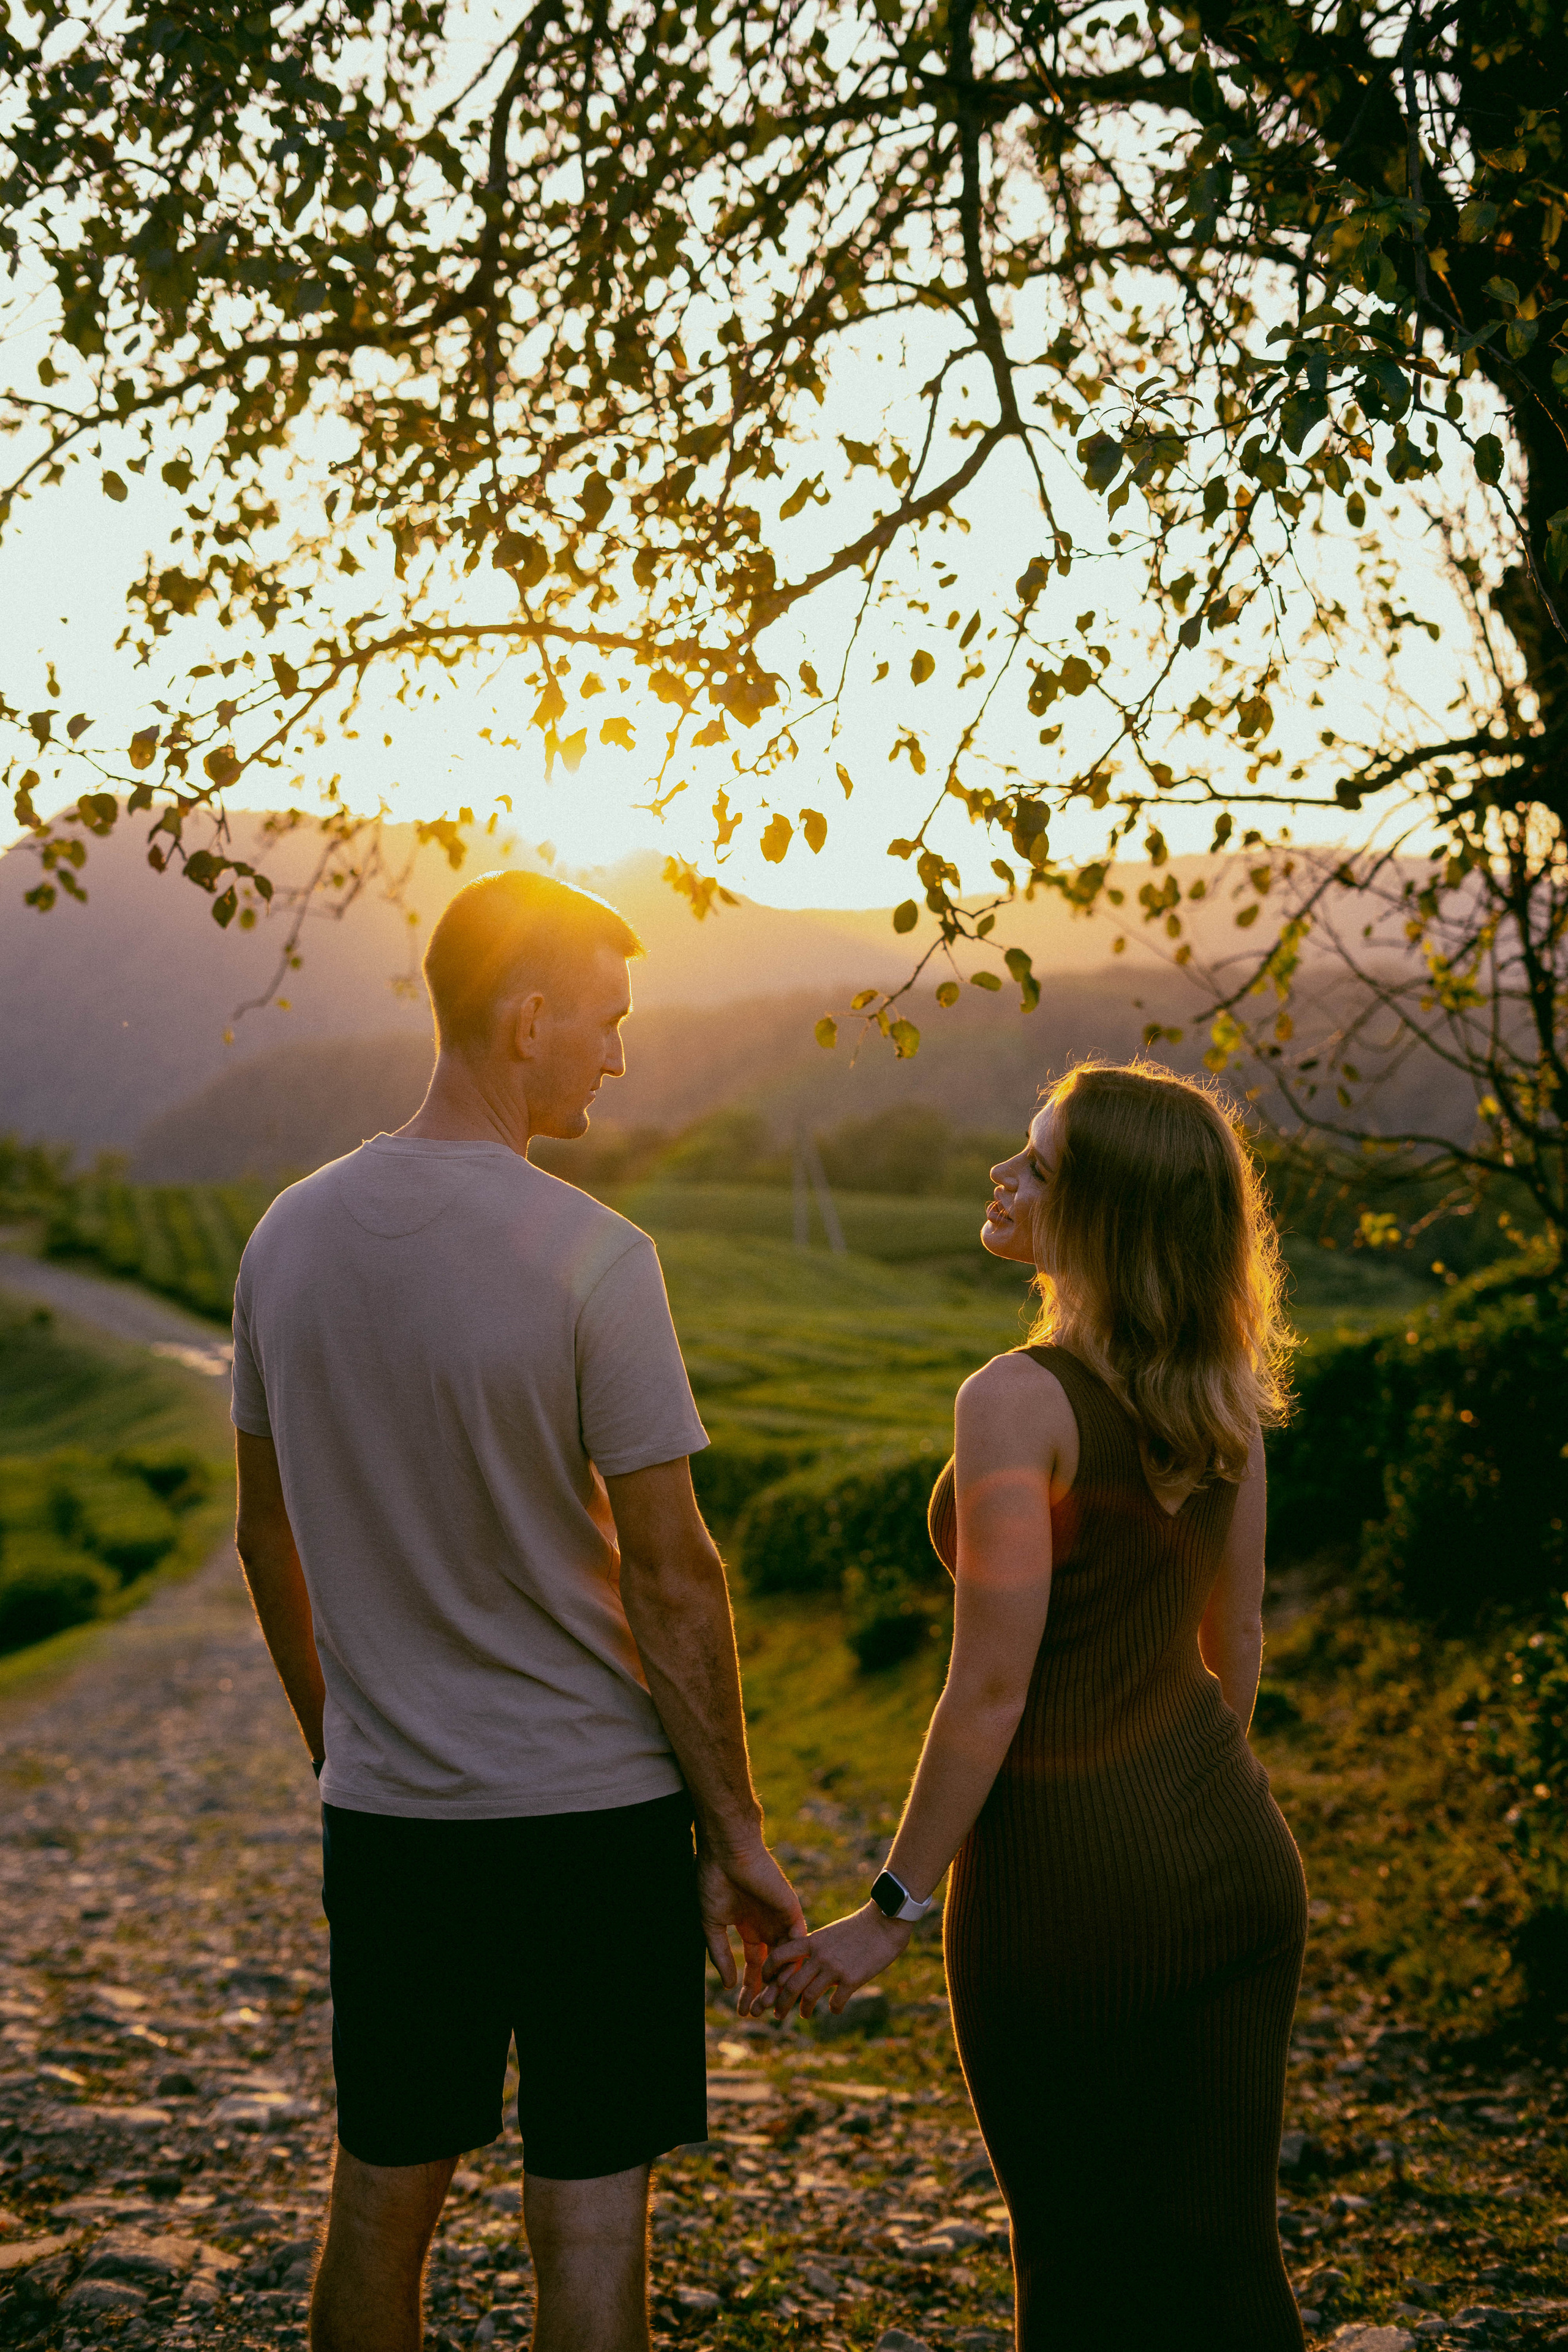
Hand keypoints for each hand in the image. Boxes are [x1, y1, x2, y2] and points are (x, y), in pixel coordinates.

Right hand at [697, 1835, 806, 2011]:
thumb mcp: (712, 1924)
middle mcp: (767, 1926)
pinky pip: (798, 1944)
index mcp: (748, 1926)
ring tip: (771, 2006)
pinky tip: (783, 1984)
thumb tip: (729, 1985)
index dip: (748, 1988)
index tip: (743, 2011)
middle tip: (759, 2014)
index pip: (753, 1964)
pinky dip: (793, 1965)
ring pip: (787, 1961)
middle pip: (773, 1968)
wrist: (728, 1851)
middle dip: (766, 1993)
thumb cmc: (715, 1880)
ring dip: (780, 1985)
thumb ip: (720, 1954)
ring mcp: (781, 1920)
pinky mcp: (792, 1912)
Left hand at [750, 1901, 910, 2021]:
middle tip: (777, 2014)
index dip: (768, 1971)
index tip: (766, 1982)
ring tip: (804, 2014)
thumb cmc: (859, 1927)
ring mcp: (835, 1968)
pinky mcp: (852, 1979)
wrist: (884, 1922)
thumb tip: (805, 1966)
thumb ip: (816, 1949)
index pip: (779, 1955)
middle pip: (790, 1984)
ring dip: (804, 2009)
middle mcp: (819, 1955)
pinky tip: (835, 2008)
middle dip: (780, 2003)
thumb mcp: (830, 1933)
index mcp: (812, 1941)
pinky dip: (833, 2008)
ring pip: (809, 1997)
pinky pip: (836, 2002)